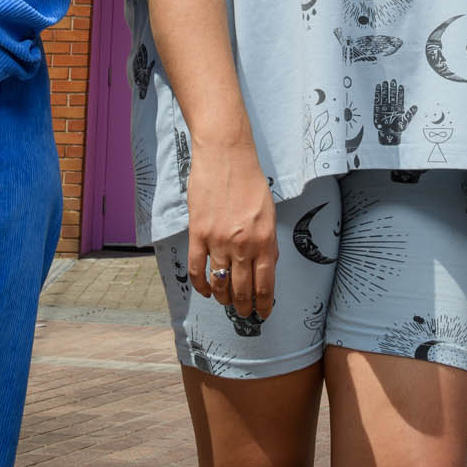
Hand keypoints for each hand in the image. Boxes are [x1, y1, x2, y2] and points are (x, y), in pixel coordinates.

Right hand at [186, 139, 277, 321]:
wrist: (226, 154)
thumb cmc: (250, 180)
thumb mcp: (269, 212)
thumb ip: (269, 241)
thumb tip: (268, 267)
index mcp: (265, 239)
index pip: (265, 284)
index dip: (264, 304)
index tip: (263, 312)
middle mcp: (243, 244)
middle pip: (242, 289)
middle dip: (244, 307)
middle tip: (244, 312)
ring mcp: (219, 240)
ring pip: (220, 283)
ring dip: (223, 299)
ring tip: (226, 302)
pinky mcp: (198, 233)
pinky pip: (197, 269)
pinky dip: (200, 285)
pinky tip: (206, 291)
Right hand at [373, 80, 416, 145]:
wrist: (388, 135)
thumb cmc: (397, 129)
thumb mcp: (405, 122)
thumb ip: (410, 114)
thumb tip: (416, 106)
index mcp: (398, 109)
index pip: (400, 99)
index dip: (400, 92)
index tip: (401, 86)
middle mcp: (391, 107)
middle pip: (392, 96)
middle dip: (392, 89)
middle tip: (393, 81)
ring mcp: (385, 107)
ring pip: (385, 97)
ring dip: (385, 90)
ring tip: (385, 82)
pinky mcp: (377, 109)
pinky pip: (377, 100)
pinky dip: (378, 94)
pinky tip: (378, 87)